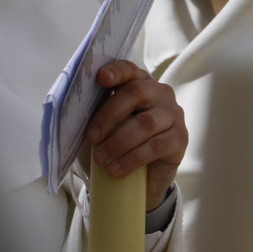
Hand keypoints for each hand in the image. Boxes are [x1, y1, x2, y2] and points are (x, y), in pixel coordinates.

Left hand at [80, 60, 186, 211]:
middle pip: (136, 92)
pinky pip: (156, 145)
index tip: (101, 78)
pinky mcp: (180, 138)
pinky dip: (132, 159)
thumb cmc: (117, 147)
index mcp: (139, 85)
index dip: (117, 71)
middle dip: (110, 114)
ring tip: (101, 159)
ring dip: (118, 142)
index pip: (130, 70)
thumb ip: (94, 116)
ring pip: (145, 123)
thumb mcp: (102, 130)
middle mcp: (160, 93)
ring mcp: (173, 114)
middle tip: (91, 137)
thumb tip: (72, 112)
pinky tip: (116, 169)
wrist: (138, 181)